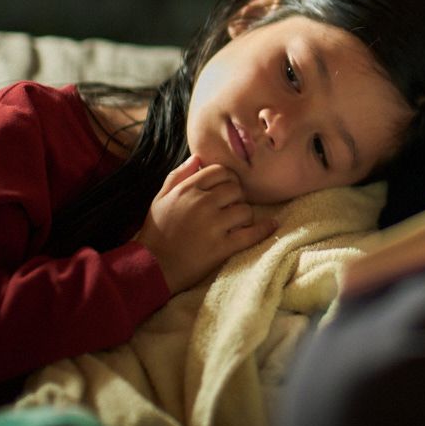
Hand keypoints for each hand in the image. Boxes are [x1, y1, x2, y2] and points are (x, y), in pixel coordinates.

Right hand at [132, 155, 277, 293]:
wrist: (152, 267)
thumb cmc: (156, 232)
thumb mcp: (160, 198)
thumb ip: (178, 175)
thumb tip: (197, 158)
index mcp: (187, 189)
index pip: (220, 171)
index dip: (228, 178)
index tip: (228, 189)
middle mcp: (202, 203)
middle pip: (236, 189)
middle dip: (237, 197)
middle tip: (232, 207)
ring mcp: (213, 225)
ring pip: (245, 210)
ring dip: (245, 216)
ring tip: (237, 223)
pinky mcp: (221, 247)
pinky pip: (250, 234)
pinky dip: (264, 230)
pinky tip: (271, 226)